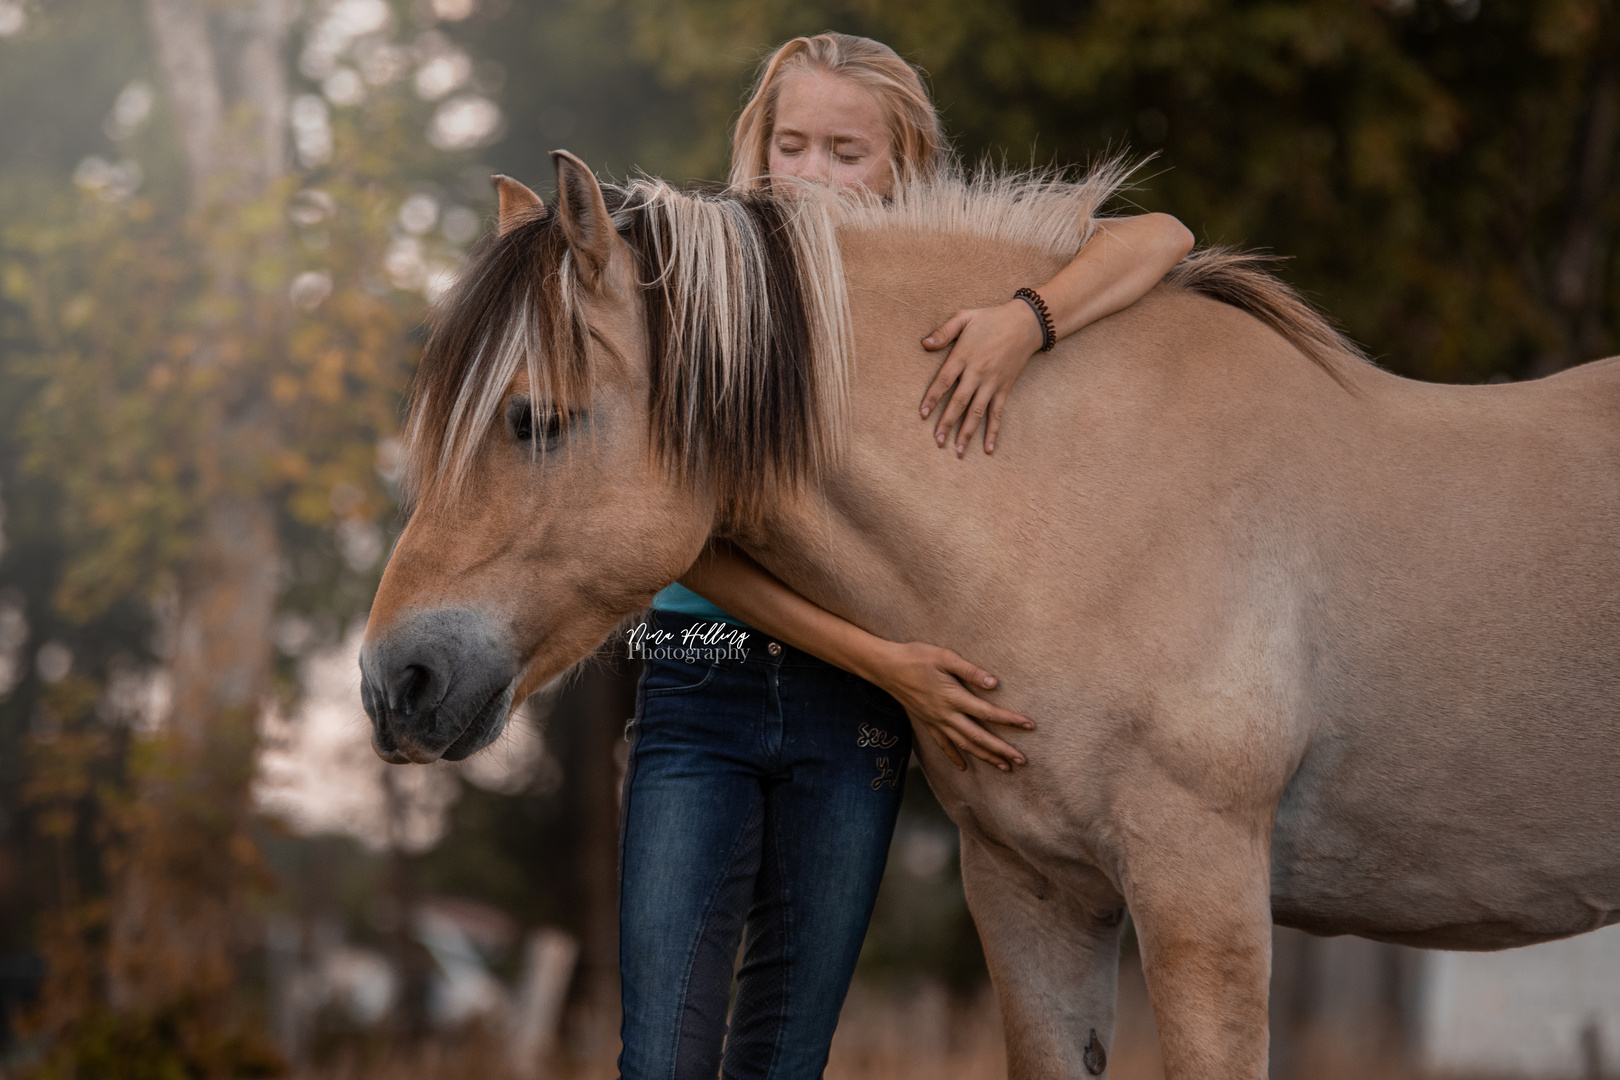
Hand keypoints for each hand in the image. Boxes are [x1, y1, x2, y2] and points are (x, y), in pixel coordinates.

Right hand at [867, 641, 1033, 771]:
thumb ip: (970, 671)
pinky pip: (943, 745)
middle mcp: (946, 715)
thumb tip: (994, 683)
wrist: (886, 667)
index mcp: (953, 697)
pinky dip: (954, 757)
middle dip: (1001, 750)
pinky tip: (964, 768)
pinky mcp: (927, 723)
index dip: (1010, 720)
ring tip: (1004, 768)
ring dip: (985, 757)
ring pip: (964, 745)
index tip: (1029, 726)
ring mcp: (935, 722)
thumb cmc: (917, 657)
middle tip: (1021, 761)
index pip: (988, 712)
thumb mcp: (945, 657)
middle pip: (978, 737)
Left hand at [920, 299, 1046, 455]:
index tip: (923, 414)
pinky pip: (998, 414)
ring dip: (967, 433)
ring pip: (977, 412)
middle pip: (959, 402)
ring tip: (957, 451)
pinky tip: (988, 448)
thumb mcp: (965, 317)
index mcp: (963, 356)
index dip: (932, 398)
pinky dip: (993, 431)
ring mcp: (992, 383)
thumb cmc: (991, 319)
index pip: (943, 381)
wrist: (1025, 323)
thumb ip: (943, 331)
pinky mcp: (1004, 388)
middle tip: (937, 442)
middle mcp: (977, 373)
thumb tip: (924, 343)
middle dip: (947, 423)